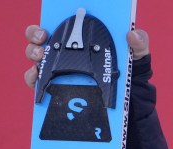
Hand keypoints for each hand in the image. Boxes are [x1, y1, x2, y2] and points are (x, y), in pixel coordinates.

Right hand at [23, 25, 149, 88]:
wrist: (130, 100)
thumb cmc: (130, 71)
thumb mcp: (137, 55)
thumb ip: (139, 43)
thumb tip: (132, 34)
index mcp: (81, 39)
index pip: (59, 26)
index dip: (47, 24)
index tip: (47, 27)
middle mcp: (65, 52)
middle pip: (39, 38)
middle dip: (34, 35)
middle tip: (42, 39)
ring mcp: (59, 70)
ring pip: (35, 57)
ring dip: (33, 54)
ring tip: (41, 58)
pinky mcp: (57, 88)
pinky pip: (38, 82)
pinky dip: (34, 78)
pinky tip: (38, 78)